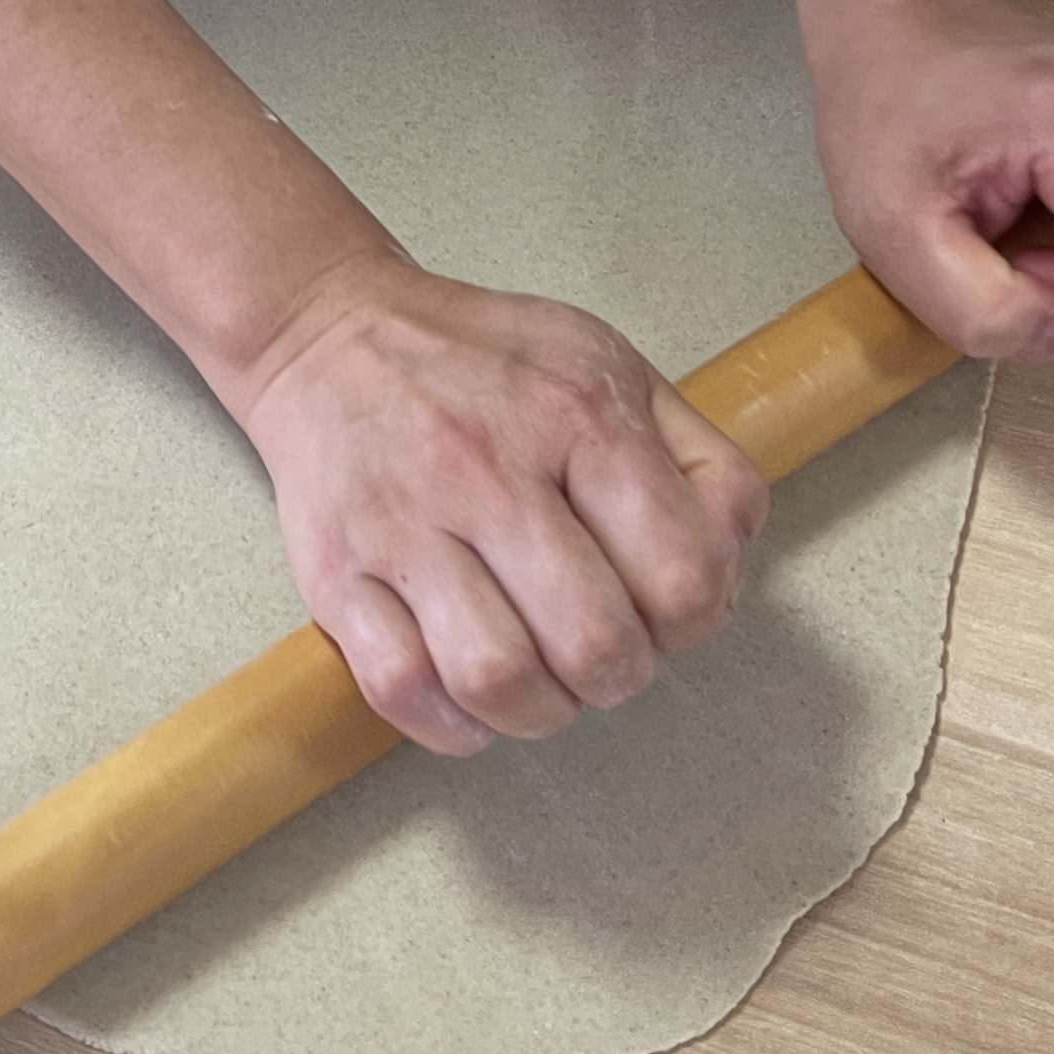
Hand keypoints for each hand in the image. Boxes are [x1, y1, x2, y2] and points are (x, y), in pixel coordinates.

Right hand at [224, 257, 768, 756]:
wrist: (325, 333)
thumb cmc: (481, 363)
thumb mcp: (615, 368)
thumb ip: (700, 462)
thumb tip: (728, 566)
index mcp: (577, 415)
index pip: (686, 577)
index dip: (694, 621)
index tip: (664, 612)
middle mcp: (488, 468)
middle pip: (596, 645)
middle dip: (617, 676)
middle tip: (599, 653)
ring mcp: (402, 523)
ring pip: (498, 678)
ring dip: (539, 710)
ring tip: (539, 681)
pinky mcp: (333, 570)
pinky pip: (399, 686)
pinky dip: (449, 720)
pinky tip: (467, 695)